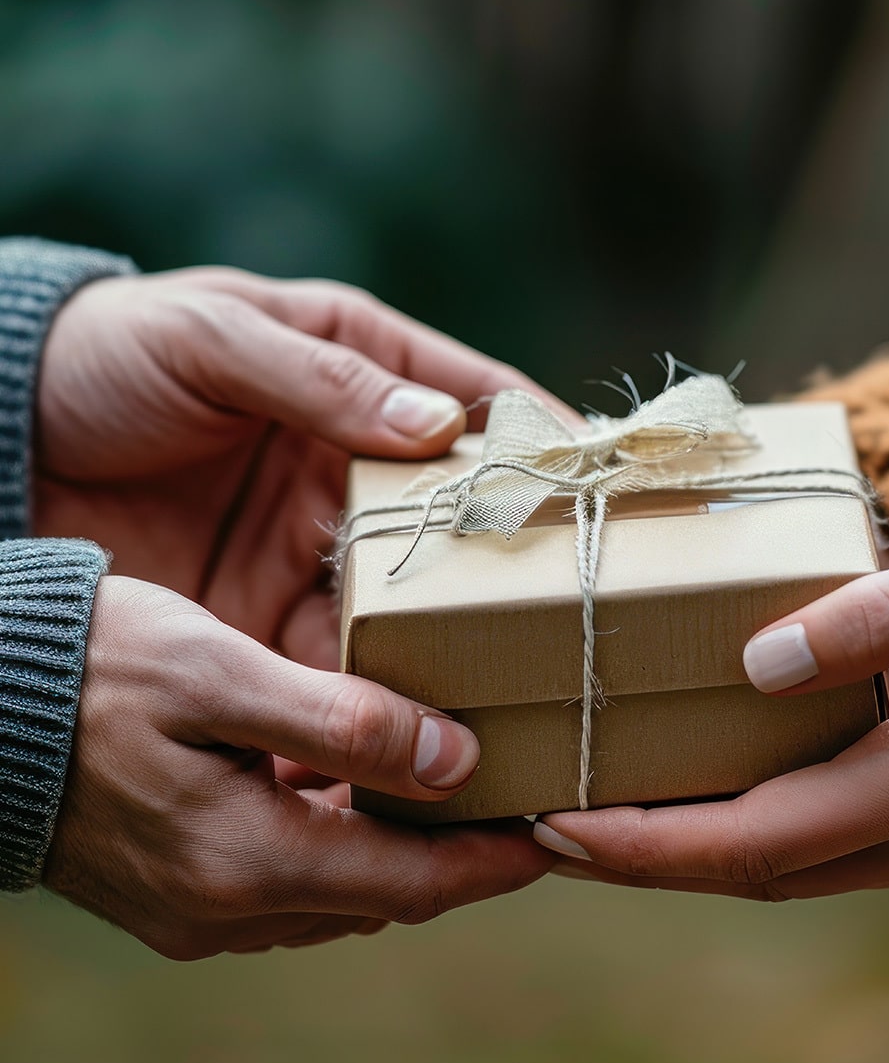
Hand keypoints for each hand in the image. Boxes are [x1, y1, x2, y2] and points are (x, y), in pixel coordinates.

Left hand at [33, 266, 569, 668]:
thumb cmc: (105, 354)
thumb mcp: (209, 338)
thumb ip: (320, 381)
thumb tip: (440, 427)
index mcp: (357, 373)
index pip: (477, 402)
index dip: (545, 437)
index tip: (609, 480)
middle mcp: (355, 467)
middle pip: (463, 518)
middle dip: (520, 561)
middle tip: (583, 604)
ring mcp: (316, 548)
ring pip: (414, 600)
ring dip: (457, 642)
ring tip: (518, 683)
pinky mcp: (267, 614)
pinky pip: (336, 659)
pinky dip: (373, 692)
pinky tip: (413, 724)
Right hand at [43, 577, 552, 958]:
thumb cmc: (97, 669)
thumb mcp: (224, 674)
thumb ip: (343, 723)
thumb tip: (455, 762)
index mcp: (247, 861)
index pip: (411, 883)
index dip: (493, 864)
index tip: (555, 834)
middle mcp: (226, 908)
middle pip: (383, 894)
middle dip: (457, 856)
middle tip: (517, 803)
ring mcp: (197, 910)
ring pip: (339, 891)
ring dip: (400, 850)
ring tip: (455, 793)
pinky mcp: (176, 891)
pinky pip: (290, 880)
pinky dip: (341, 843)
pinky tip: (358, 791)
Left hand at [533, 518, 888, 897]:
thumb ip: (873, 618)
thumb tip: (755, 659)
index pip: (756, 839)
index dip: (650, 844)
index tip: (561, 825)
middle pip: (761, 873)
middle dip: (650, 861)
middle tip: (554, 830)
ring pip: (796, 872)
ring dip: (700, 857)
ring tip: (614, 821)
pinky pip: (835, 851)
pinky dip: (761, 838)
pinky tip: (720, 800)